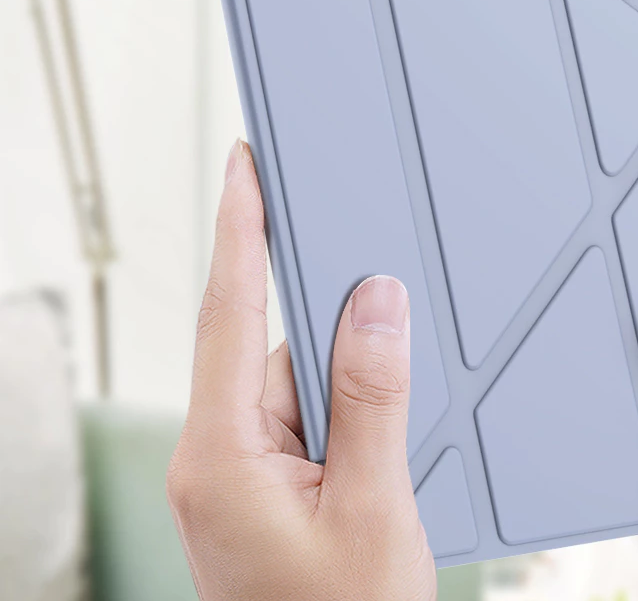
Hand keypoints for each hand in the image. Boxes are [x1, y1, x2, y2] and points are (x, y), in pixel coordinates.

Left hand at [166, 141, 435, 600]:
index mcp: (221, 456)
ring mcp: (235, 473)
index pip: (230, 311)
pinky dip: (345, 417)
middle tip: (377, 340)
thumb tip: (376, 299)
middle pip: (275, 345)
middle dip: (335, 334)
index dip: (240, 227)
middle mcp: (216, 456)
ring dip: (349, 391)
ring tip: (385, 456)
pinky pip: (303, 417)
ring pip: (298, 382)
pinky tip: (377, 454)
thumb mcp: (373, 506)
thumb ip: (372, 394)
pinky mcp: (259, 485)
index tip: (244, 166)